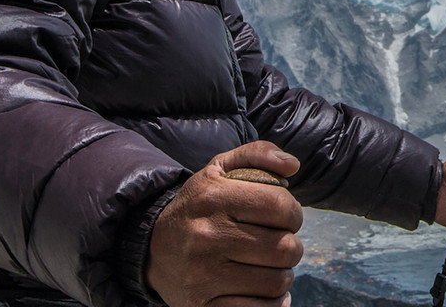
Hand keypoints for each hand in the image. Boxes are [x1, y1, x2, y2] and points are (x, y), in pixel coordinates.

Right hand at [146, 141, 303, 306]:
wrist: (152, 247)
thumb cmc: (199, 206)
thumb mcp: (219, 169)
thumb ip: (258, 154)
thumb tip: (293, 165)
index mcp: (213, 197)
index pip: (281, 206)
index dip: (293, 213)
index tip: (284, 218)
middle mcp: (206, 236)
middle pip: (285, 248)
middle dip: (290, 246)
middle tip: (277, 243)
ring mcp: (203, 275)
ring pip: (277, 282)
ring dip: (282, 275)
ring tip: (268, 265)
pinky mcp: (201, 305)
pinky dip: (271, 303)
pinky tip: (262, 290)